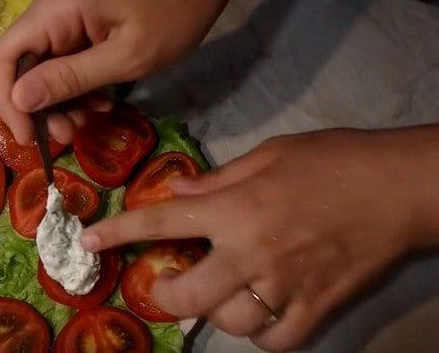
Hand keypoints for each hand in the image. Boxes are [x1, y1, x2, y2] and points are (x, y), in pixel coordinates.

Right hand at [0, 0, 259, 144]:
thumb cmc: (169, 16)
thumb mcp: (124, 57)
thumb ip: (70, 78)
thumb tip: (19, 100)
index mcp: (54, 10)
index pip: (4, 57)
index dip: (9, 101)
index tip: (28, 137)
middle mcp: (48, 11)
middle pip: (20, 68)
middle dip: (39, 108)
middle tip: (67, 137)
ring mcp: (62, 20)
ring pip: (41, 72)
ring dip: (60, 104)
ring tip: (87, 122)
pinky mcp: (77, 30)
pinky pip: (62, 66)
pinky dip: (76, 90)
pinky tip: (101, 104)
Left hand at [82, 127, 438, 350]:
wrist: (401, 187)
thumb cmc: (334, 160)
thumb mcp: (268, 155)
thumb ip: (218, 180)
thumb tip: (179, 193)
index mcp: (236, 209)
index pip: (162, 223)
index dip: (118, 233)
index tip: (88, 242)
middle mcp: (253, 254)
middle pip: (188, 294)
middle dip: (162, 293)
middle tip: (162, 283)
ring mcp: (285, 287)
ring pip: (230, 323)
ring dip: (216, 311)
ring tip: (222, 291)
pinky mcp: (318, 308)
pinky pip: (276, 340)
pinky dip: (261, 331)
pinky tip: (260, 310)